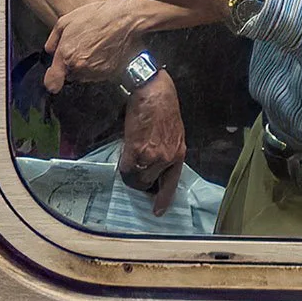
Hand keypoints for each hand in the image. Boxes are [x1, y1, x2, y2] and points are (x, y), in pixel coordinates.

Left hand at [43, 0, 142, 91]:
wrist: (125, 20)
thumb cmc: (98, 17)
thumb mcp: (66, 21)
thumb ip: (53, 40)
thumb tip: (50, 50)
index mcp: (67, 55)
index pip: (52, 82)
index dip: (51, 81)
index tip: (52, 80)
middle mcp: (81, 67)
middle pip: (70, 76)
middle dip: (71, 65)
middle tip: (80, 47)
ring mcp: (97, 72)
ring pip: (84, 76)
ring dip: (85, 67)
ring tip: (93, 47)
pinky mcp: (110, 74)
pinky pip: (98, 75)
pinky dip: (98, 67)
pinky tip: (103, 51)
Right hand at [120, 69, 184, 216]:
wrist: (152, 90)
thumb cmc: (160, 105)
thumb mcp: (171, 131)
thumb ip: (164, 149)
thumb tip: (150, 162)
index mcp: (179, 153)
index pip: (171, 183)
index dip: (164, 199)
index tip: (157, 211)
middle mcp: (169, 159)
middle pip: (150, 184)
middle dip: (140, 181)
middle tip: (133, 171)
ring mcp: (154, 156)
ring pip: (137, 178)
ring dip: (129, 172)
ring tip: (127, 158)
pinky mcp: (138, 151)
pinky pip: (126, 168)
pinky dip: (122, 163)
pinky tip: (123, 153)